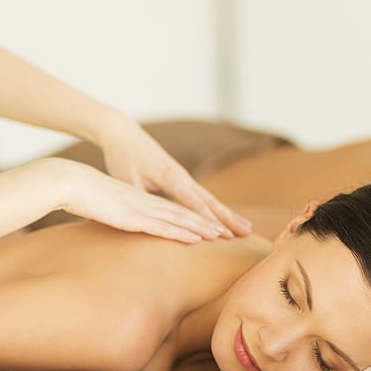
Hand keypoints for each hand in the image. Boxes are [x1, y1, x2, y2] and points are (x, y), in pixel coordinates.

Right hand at [47, 158, 227, 242]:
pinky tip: (197, 238)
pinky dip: (182, 232)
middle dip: (216, 222)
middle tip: (238, 231)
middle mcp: (151, 201)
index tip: (221, 227)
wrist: (68, 181)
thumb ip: (123, 216)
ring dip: (204, 228)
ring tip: (226, 236)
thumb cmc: (85, 195)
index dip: (203, 217)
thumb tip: (128, 225)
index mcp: (147, 199)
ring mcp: (144, 207)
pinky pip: (163, 225)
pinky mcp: (134, 216)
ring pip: (182, 218)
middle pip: (189, 212)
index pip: (181, 209)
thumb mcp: (110, 207)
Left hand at [94, 111, 251, 236]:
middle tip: (247, 234)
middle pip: (211, 201)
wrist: (124, 134)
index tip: (222, 235)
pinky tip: (226, 219)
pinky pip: (203, 197)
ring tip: (247, 229)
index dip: (208, 220)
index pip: (194, 202)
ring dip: (229, 215)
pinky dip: (217, 209)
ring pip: (211, 199)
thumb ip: (142, 200)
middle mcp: (182, 177)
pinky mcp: (181, 179)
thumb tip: (149, 220)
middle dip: (229, 218)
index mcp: (171, 177)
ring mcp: (184, 177)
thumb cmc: (123, 158)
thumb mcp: (127, 180)